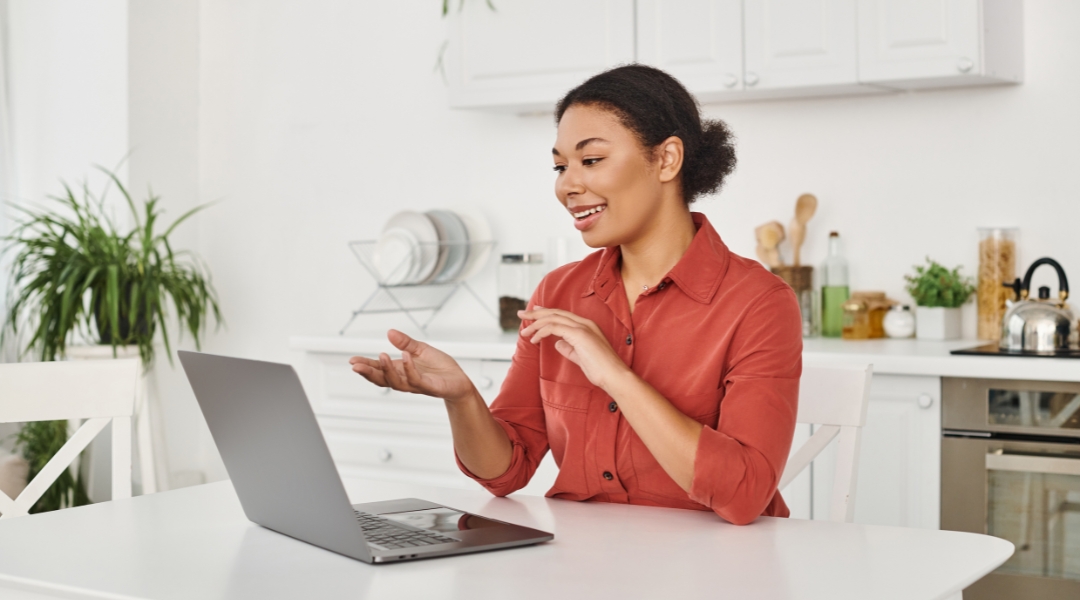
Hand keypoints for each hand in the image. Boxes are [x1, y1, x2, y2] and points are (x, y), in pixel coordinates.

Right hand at [349, 329, 476, 402]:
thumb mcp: (421, 350)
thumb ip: (405, 342)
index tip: (352, 361)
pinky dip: (409, 368)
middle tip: (355, 365)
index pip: (379, 370)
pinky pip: (417, 379)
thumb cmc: (441, 368)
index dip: (366, 366)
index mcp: (401, 370)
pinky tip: (405, 357)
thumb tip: (390, 332)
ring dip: (387, 370)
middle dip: (368, 373)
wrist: (460, 382)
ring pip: (396, 382)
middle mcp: (406, 380)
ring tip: (381, 356)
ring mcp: (417, 385)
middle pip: (382, 379)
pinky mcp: (430, 386)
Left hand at [519, 307, 628, 389]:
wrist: (614, 376)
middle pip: (555, 312)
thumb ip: (569, 348)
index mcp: (587, 326)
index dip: (546, 312)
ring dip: (535, 323)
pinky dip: (542, 332)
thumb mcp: (581, 357)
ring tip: (524, 332)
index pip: (562, 315)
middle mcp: (585, 323)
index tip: (534, 312)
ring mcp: (583, 327)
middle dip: (536, 313)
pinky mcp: (579, 334)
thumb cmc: (601, 370)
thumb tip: (558, 344)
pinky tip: (535, 339)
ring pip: (553, 318)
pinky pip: (554, 328)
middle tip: (521, 314)